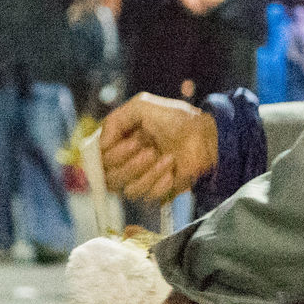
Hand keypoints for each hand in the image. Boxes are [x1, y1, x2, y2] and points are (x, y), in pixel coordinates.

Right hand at [101, 93, 216, 202]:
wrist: (205, 135)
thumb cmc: (176, 119)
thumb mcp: (142, 106)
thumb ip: (115, 120)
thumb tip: (101, 145)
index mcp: (118, 142)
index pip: (98, 159)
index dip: (110, 155)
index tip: (130, 142)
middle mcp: (125, 161)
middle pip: (109, 177)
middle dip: (129, 164)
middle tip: (148, 149)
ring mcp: (141, 178)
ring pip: (127, 190)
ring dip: (148, 173)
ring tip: (167, 157)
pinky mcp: (156, 191)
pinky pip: (147, 197)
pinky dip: (161, 183)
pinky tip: (172, 170)